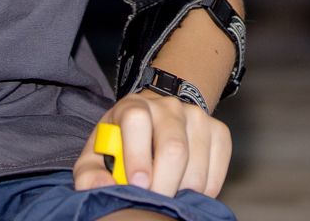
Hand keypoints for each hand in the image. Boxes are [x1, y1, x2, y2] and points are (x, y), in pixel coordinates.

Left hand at [72, 90, 231, 197]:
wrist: (157, 119)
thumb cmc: (123, 142)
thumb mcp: (98, 153)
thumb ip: (90, 172)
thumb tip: (98, 186)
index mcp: (134, 106)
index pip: (138, 121)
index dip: (137, 155)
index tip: (137, 184)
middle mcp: (169, 106)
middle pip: (174, 149)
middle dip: (163, 185)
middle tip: (154, 202)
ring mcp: (197, 116)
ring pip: (197, 167)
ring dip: (181, 192)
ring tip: (166, 193)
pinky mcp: (219, 131)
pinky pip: (216, 171)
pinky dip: (203, 191)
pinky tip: (185, 189)